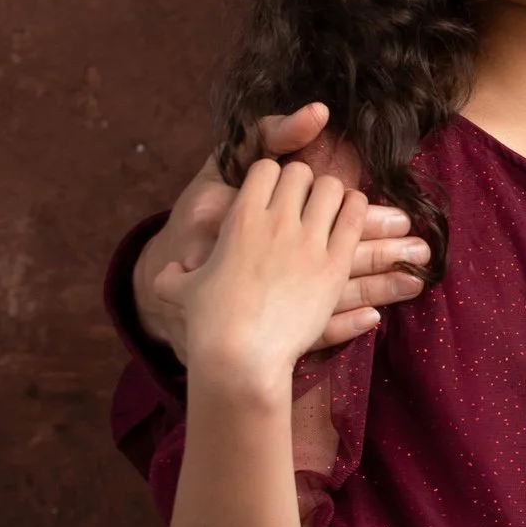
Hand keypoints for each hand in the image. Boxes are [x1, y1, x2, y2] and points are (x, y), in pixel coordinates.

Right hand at [176, 157, 368, 396]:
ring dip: (333, 194)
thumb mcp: (182, 295)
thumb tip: (168, 274)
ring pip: (332, 189)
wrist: (241, 358)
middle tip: (306, 201)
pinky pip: (355, 218)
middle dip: (304, 183)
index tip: (276, 191)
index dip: (272, 177)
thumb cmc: (210, 326)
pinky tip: (354, 216)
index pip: (265, 168)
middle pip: (300, 173)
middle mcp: (275, 222)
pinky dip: (357, 210)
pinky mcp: (334, 265)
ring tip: (333, 207)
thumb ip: (172, 278)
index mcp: (239, 219)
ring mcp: (307, 242)